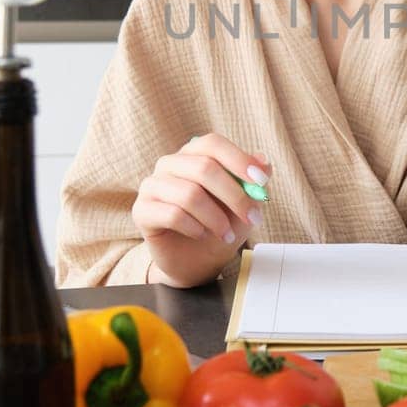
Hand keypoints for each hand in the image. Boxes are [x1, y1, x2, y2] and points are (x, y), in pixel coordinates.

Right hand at [133, 133, 269, 287]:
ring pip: (189, 194)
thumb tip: (265, 162)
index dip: (238, 160)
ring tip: (226, 234)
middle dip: (234, 196)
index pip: (213, 144)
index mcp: (193, 154)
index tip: (261, 182)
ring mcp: (152, 186)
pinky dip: (194, 227)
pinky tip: (201, 234)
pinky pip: (173, 214)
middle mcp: (169, 164)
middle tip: (252, 218)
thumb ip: (253, 181)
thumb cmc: (219, 225)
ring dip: (216, 218)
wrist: (196, 262)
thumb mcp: (244, 203)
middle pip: (203, 168)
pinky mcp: (142, 211)